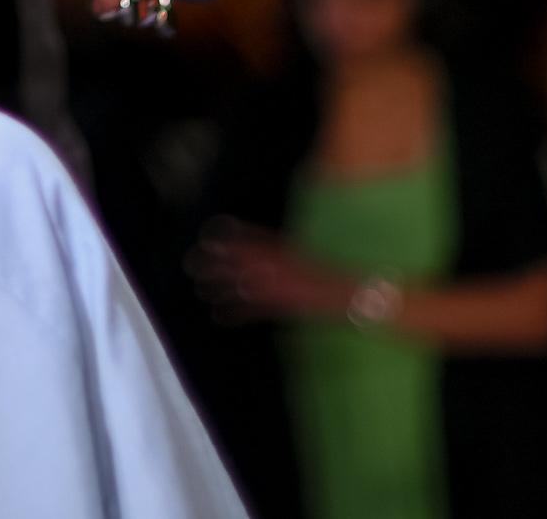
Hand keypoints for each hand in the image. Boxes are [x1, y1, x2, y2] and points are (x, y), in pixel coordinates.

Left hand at [190, 220, 358, 323]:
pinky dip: (236, 312)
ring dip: (221, 286)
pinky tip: (218, 314)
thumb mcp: (306, 255)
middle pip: (242, 260)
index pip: (255, 239)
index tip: (209, 232)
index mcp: (287, 250)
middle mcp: (281, 264)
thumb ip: (284, 252)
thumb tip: (266, 249)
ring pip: (244, 284)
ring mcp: (282, 284)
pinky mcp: (285, 305)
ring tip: (200, 287)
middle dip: (218, 261)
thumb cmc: (332, 274)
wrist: (354, 293)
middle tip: (192, 261)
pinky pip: (256, 309)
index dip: (231, 236)